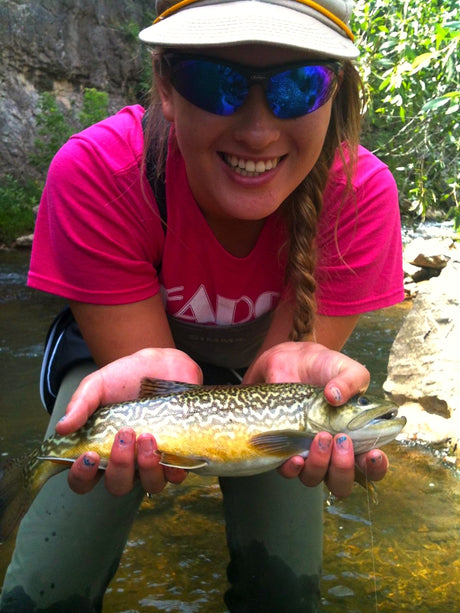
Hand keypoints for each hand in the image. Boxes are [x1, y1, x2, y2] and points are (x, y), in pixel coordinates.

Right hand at [57, 348, 202, 495]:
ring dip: (147, 467)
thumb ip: (80, 404)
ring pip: (150, 485)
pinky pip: (177, 476)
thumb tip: (62, 427)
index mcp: (101, 451)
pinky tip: (167, 449)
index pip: (84, 480)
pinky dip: (172, 469)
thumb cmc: (125, 378)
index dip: (82, 476)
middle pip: (118, 486)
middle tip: (124, 435)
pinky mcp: (178, 456)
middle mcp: (127, 463)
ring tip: (147, 436)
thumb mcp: (97, 385)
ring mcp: (153, 462)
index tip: (89, 455)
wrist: (162, 364)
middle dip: (119, 465)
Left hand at [244, 341, 388, 496]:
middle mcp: (333, 453)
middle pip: (342, 483)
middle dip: (344, 468)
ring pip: (316, 479)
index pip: (371, 466)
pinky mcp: (285, 449)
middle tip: (342, 440)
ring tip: (320, 436)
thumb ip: (351, 381)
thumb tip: (334, 396)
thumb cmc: (327, 369)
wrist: (293, 361)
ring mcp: (308, 453)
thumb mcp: (347, 369)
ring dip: (320, 464)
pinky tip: (295, 455)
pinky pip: (288, 471)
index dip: (376, 468)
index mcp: (357, 438)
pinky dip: (293, 467)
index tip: (374, 454)